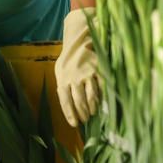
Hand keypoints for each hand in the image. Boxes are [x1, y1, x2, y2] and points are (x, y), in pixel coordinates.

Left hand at [55, 7, 100, 126]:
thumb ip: (63, 86)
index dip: (69, 114)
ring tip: (92, 113)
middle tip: (85, 120)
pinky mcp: (98, 69)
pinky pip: (101, 87)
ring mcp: (87, 73)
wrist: (81, 38)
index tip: (74, 124)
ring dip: (91, 108)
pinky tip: (101, 103)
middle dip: (82, 114)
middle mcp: (74, 77)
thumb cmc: (69, 58)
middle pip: (78, 101)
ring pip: (90, 96)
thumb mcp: (60, 70)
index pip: (65, 101)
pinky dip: (102, 97)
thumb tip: (68, 107)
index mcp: (62, 78)